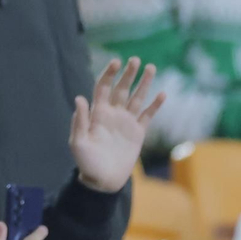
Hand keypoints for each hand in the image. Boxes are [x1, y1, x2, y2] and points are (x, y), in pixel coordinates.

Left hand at [71, 57, 165, 191]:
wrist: (102, 180)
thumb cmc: (86, 162)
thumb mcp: (78, 142)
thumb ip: (79, 120)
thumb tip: (80, 98)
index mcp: (97, 113)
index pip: (103, 87)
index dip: (109, 74)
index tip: (116, 62)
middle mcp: (112, 114)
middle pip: (121, 89)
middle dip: (128, 74)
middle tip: (136, 59)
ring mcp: (126, 122)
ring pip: (137, 98)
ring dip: (143, 83)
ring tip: (150, 67)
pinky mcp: (138, 133)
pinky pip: (148, 115)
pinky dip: (155, 105)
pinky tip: (162, 93)